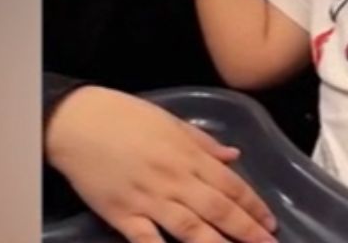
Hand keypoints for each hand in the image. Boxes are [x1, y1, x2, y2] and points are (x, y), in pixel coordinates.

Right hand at [46, 86, 276, 242]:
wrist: (77, 122)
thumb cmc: (125, 116)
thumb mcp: (170, 121)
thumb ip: (204, 143)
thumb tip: (234, 157)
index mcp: (188, 155)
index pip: (231, 185)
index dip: (253, 206)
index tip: (269, 223)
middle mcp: (175, 179)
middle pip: (218, 210)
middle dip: (246, 231)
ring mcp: (149, 199)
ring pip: (191, 230)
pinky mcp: (122, 215)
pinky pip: (147, 241)